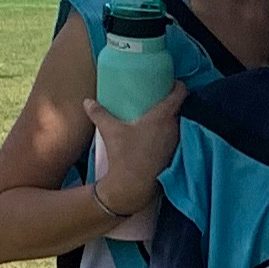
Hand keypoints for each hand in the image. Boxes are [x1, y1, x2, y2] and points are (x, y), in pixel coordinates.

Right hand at [83, 87, 184, 221]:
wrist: (133, 187)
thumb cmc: (125, 156)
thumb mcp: (110, 131)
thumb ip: (99, 113)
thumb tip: (88, 102)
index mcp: (163, 116)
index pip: (180, 93)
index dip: (177, 84)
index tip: (170, 80)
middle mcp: (174, 127)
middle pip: (178, 107)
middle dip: (169, 101)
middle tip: (156, 96)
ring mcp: (176, 142)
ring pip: (176, 123)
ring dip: (168, 118)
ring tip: (154, 114)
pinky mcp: (174, 155)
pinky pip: (174, 137)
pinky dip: (167, 133)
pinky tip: (155, 135)